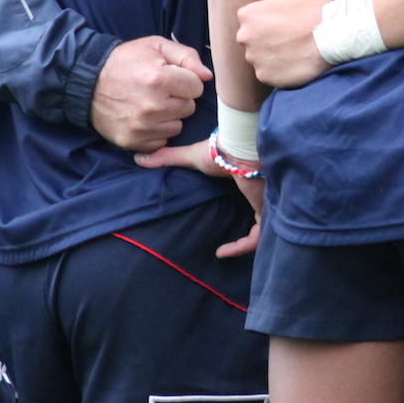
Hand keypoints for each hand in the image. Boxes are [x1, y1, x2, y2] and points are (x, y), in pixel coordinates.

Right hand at [90, 36, 211, 151]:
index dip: (186, 81)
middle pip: (188, 108)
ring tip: (150, 103)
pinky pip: (161, 141)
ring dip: (169, 116)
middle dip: (178, 98)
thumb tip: (208, 75)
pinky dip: (156, 132)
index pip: (197, 88)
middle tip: (159, 90)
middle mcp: (152, 106)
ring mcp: (141, 126)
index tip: (172, 77)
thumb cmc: (126, 61)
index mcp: (159, 79)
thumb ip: (187, 56)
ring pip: (177, 126)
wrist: (86, 81)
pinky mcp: (131, 141)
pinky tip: (143, 118)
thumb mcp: (156, 46)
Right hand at [135, 139, 264, 255]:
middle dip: (250, 230)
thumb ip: (168, 158)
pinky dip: (242, 247)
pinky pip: (256, 237)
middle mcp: (258, 191)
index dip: (242, 207)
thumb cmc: (218, 151)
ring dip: (243, 244)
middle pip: (258, 214)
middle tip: (231, 242)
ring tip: (223, 252)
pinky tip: (223, 252)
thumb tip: (140, 158)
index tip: (227, 212)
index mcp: (246, 177)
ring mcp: (263, 202)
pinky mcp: (263, 212)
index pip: (250, 195)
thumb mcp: (191, 156)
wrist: (237, 150)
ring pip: (260, 229)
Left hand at [239, 0, 332, 88]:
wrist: (333, 36)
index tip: (285, 21)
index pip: (251, 18)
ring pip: (260, 57)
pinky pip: (268, 73)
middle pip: (252, 39)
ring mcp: (254, 59)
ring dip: (272, 55)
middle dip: (266, 38)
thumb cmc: (313, 7)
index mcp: (247, 15)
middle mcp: (244, 37)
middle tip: (289, 37)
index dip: (269, 19)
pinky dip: (279, 70)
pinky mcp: (265, 76)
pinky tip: (295, 62)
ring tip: (294, 51)